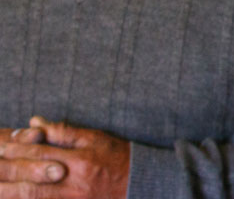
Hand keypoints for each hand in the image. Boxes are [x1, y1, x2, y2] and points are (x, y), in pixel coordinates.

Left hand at [0, 118, 128, 198]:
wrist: (139, 182)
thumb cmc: (117, 156)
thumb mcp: (94, 138)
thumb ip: (63, 132)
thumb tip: (34, 122)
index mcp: (78, 160)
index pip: (39, 152)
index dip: (16, 149)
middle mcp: (72, 182)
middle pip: (29, 179)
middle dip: (6, 172)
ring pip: (32, 197)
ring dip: (9, 192)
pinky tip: (13, 196)